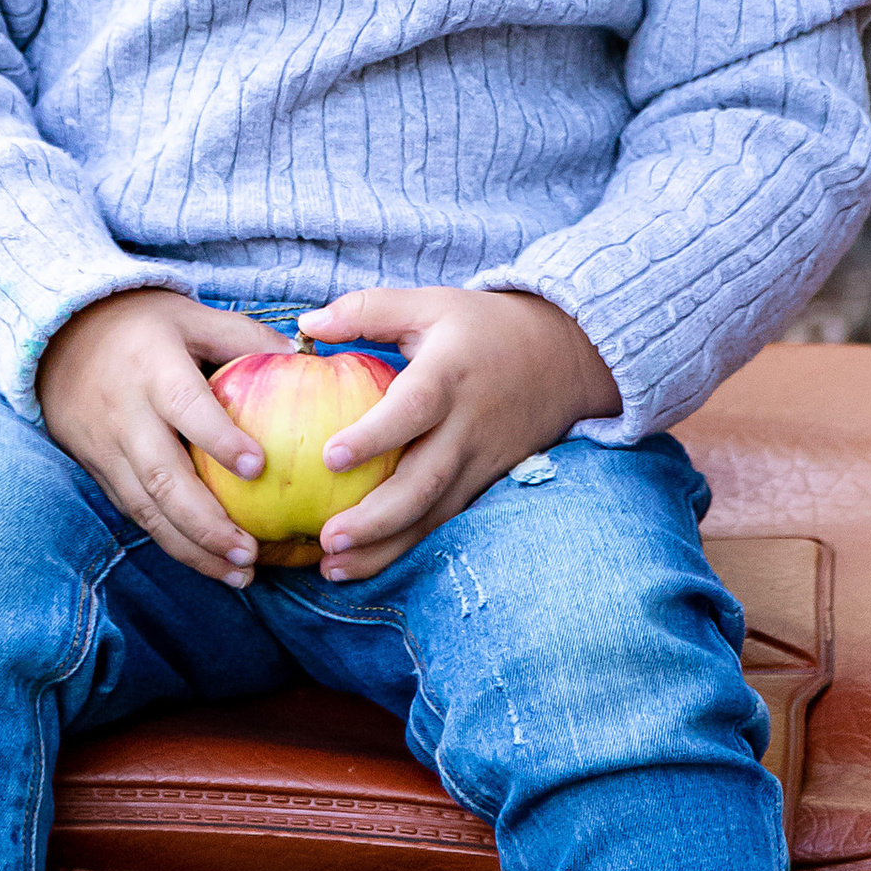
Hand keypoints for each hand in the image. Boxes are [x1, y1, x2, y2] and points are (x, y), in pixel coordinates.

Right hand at [37, 289, 271, 585]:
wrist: (59, 336)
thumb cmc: (141, 324)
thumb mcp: (191, 316)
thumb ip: (243, 337)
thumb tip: (303, 356)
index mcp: (153, 367)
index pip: (184, 406)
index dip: (217, 438)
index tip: (257, 466)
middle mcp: (126, 413)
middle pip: (162, 476)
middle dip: (206, 522)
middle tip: (251, 551)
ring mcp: (107, 448)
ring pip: (146, 508)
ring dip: (192, 548)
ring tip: (240, 572)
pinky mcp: (99, 471)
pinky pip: (134, 513)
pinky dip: (171, 542)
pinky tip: (209, 563)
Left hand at [292, 286, 619, 581]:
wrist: (564, 357)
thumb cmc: (482, 327)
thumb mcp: (429, 303)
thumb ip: (367, 309)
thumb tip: (307, 324)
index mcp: (450, 374)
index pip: (414, 409)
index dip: (375, 435)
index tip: (330, 457)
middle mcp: (467, 425)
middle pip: (425, 481)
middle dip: (376, 518)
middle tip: (327, 538)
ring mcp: (480, 461)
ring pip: (434, 514)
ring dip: (386, 547)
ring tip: (334, 567)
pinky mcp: (484, 482)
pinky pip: (446, 520)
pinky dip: (407, 547)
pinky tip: (366, 564)